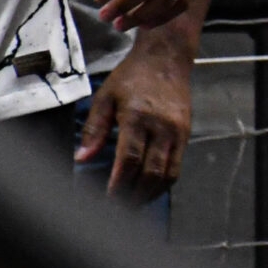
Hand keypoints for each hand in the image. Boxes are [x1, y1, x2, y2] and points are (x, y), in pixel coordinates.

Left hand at [77, 31, 192, 202]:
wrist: (166, 58)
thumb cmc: (132, 76)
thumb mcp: (105, 97)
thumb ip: (94, 129)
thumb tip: (81, 158)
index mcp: (138, 117)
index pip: (129, 159)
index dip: (118, 183)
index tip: (107, 198)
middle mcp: (161, 127)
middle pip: (150, 172)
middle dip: (134, 195)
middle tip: (118, 208)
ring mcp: (177, 132)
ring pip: (167, 174)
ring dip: (150, 194)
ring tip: (134, 204)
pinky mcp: (186, 134)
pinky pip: (178, 166)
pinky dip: (164, 183)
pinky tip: (150, 189)